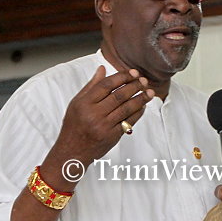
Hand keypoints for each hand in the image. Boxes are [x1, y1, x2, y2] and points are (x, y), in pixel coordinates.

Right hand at [41, 66, 153, 188]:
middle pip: (119, 96)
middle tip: (144, 81)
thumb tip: (102, 69)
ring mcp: (104, 126)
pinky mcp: (112, 136)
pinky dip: (138, 113)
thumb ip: (91, 86)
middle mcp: (94, 114)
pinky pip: (128, 122)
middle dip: (134, 86)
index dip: (122, 77)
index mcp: (84, 103)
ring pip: (126, 109)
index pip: (106, 85)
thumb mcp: (76, 103)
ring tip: (149, 92)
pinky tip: (143, 106)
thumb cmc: (73, 126)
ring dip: (140, 99)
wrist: (72, 151)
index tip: (133, 72)